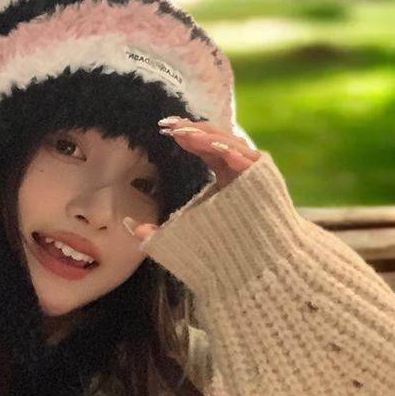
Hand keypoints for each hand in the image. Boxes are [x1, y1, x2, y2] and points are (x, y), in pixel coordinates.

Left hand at [122, 117, 261, 243]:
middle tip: (170, 124)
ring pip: (231, 144)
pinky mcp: (264, 182)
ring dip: (207, 137)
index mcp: (225, 177)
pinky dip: (231, 151)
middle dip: (194, 128)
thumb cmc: (221, 255)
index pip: (206, 147)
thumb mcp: (182, 236)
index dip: (187, 136)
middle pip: (218, 139)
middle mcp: (240, 171)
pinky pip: (249, 160)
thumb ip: (158, 231)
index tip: (163, 129)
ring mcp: (254, 175)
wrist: (256, 271)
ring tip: (184, 133)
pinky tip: (211, 146)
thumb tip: (129, 225)